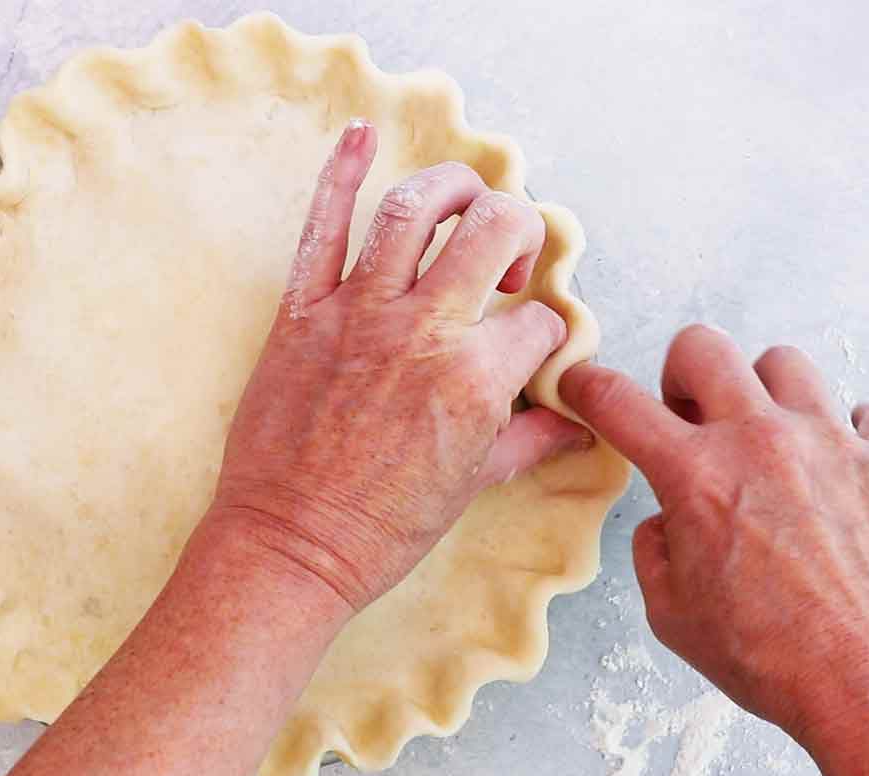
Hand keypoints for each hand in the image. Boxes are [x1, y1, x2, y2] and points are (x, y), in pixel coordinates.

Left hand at [211, 120, 587, 610]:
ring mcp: (361, 312)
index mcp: (478, 379)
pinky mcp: (304, 310)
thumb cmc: (382, 526)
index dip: (547, 330)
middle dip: (519, 231)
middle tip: (508, 262)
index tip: (532, 343)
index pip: (540, 320)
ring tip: (466, 201)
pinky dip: (341, 172)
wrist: (291, 544)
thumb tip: (578, 425)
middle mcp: (426, 331)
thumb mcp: (472, 485)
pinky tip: (362, 136)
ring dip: (454, 189)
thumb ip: (529, 439)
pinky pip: (324, 225)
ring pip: (418, 208)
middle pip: (496, 231)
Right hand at [561, 325, 868, 775]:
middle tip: (690, 416)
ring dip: (763, 391)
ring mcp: (828, 442)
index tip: (582, 383)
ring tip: (768, 436)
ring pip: (784, 362)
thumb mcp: (671, 615)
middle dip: (680, 373)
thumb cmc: (770, 659)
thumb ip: (653, 550)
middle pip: (702, 346)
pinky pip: (865, 410)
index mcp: (695, 476)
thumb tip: (666, 520)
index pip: (618, 403)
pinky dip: (845, 429)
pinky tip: (835, 467)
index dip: (587, 385)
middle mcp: (759, 441)